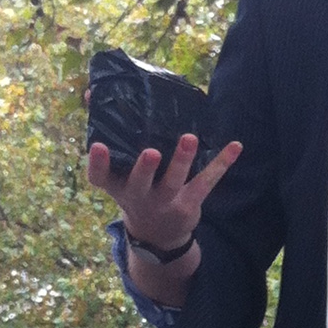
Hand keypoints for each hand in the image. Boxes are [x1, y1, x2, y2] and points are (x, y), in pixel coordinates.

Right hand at [87, 131, 239, 301]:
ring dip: (182, 160)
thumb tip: (92, 93)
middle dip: (145, 168)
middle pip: (140, 182)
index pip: (100, 177)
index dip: (98, 163)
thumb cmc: (135, 189)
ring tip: (189, 138)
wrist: (157, 234)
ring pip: (174, 181)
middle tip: (151, 152)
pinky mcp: (190, 204)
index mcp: (117, 186)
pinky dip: (222, 163)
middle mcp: (139, 196)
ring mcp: (165, 201)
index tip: (98, 146)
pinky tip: (236, 146)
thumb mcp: (116, 172)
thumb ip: (107, 134)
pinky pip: (206, 182)